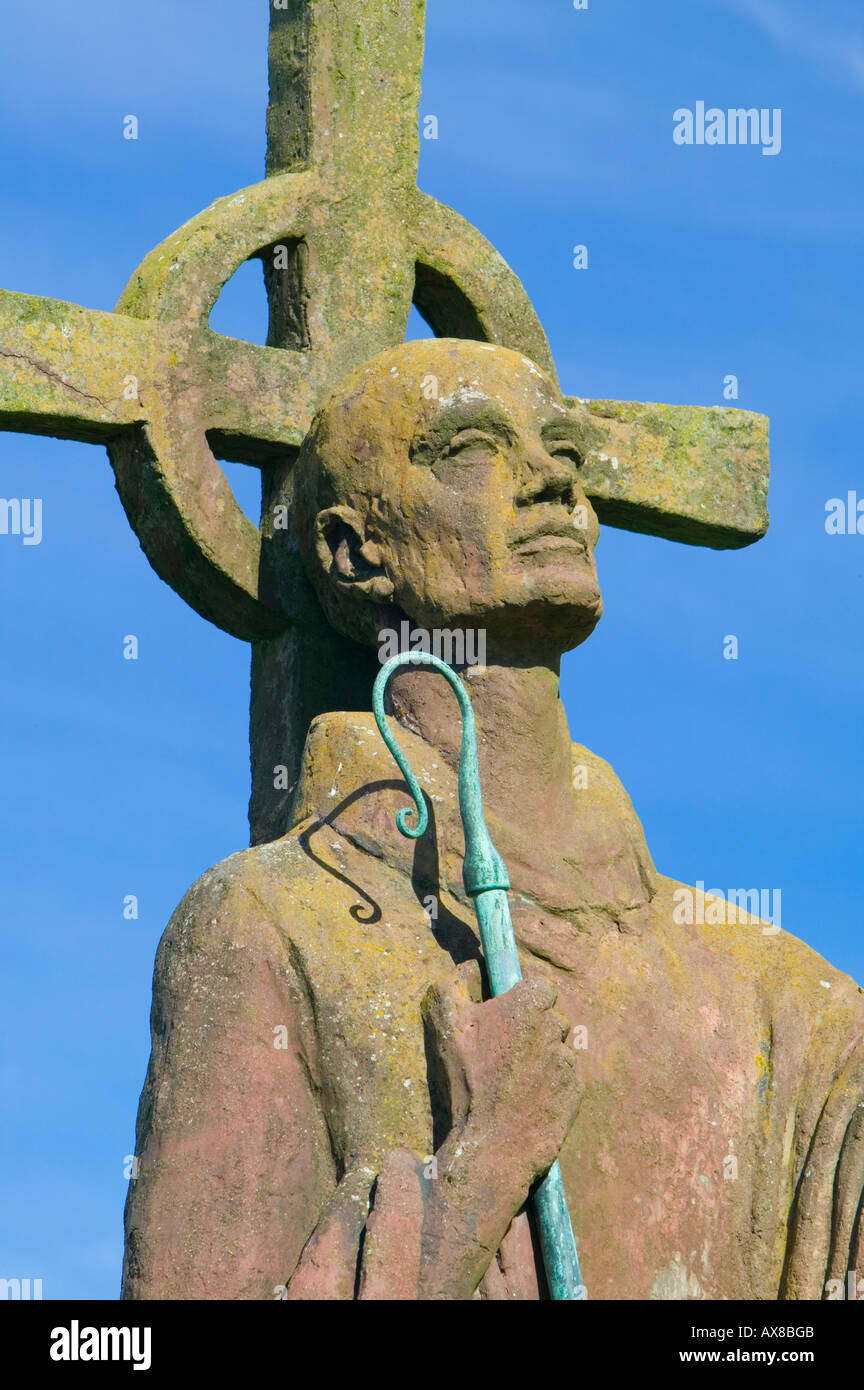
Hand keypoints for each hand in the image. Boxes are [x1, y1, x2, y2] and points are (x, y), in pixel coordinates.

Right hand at [422, 961, 581, 1199]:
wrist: (490, 1147)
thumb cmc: (465, 1082)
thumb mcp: (444, 1023)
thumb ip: (454, 984)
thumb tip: (471, 968)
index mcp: (528, 1007)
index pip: (540, 986)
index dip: (524, 998)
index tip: (509, 1013)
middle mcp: (555, 1029)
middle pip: (551, 1017)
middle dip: (533, 1027)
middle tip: (506, 1049)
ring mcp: (569, 1063)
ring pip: (560, 1047)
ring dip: (544, 1055)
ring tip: (516, 1078)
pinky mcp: (577, 1093)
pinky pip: (567, 1078)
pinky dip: (552, 1084)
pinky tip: (528, 1098)